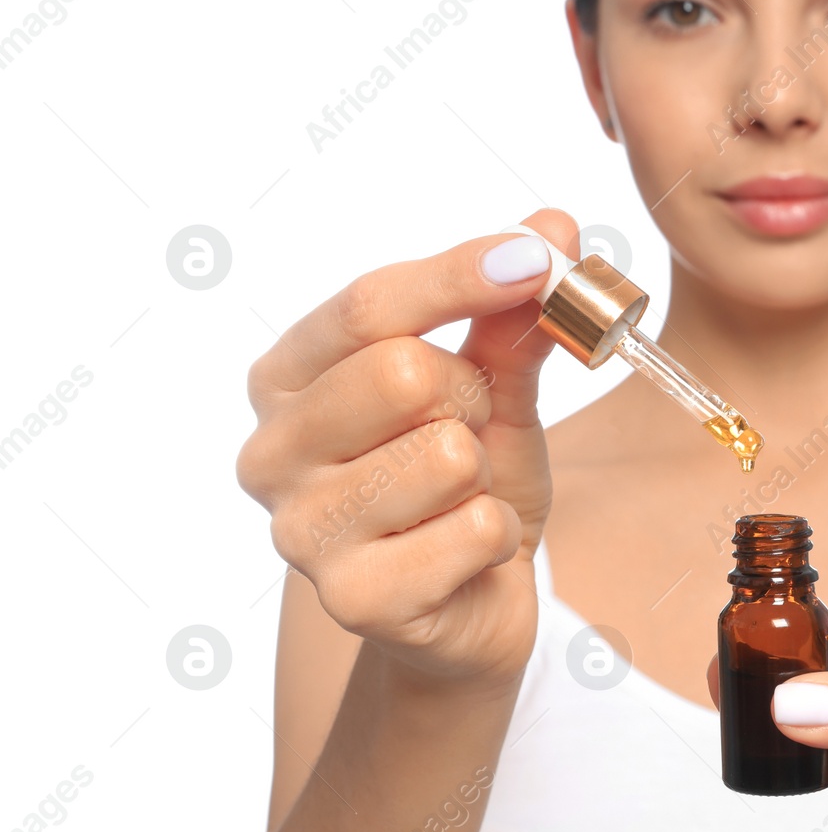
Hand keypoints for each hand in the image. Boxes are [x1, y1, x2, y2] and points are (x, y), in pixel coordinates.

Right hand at [237, 209, 576, 684]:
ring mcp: (300, 530)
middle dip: (471, 399)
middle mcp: (271, 450)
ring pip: (446, 454)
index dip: (460, 273)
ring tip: (462, 501)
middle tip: (472, 434)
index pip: (368, 303)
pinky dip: (497, 536)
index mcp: (288, 378)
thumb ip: (510, 318)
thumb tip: (553, 227)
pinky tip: (466, 554)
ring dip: (486, 477)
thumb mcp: (494, 392)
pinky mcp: (352, 598)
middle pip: (402, 371)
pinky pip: (473, 529)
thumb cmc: (469, 486)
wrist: (475, 605)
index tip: (538, 254)